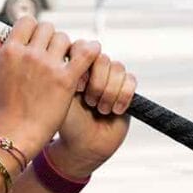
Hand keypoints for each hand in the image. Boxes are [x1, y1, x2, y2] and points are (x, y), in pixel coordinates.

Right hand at [0, 18, 99, 159]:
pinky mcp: (65, 79)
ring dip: (64, 48)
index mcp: (10, 51)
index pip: (27, 21)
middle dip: (49, 38)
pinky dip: (90, 51)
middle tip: (49, 52)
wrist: (16, 133)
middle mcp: (29, 54)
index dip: (32, 29)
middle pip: (47, 28)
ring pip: (64, 39)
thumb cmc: (4, 107)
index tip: (34, 39)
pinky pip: (84, 54)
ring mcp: (48, 66)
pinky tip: (90, 54)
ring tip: (63, 62)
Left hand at [51, 50, 136, 178]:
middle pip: (102, 57)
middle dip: (97, 83)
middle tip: (89, 102)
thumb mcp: (61, 97)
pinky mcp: (126, 88)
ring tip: (100, 109)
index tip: (77, 87)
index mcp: (73, 67)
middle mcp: (92, 69)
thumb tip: (79, 55)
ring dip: (109, 92)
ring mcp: (110, 78)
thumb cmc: (69, 123)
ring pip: (118, 67)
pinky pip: (131, 80)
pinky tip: (114, 110)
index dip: (83, 65)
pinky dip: (123, 96)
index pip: (82, 46)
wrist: (85, 145)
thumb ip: (68, 73)